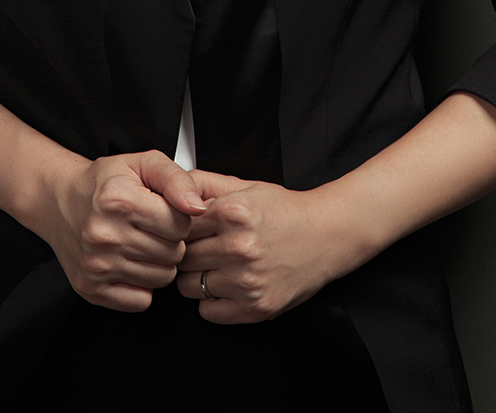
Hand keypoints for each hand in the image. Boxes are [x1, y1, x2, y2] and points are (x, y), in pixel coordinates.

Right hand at [35, 148, 207, 311]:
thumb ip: (177, 179)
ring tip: (142, 242)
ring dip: (159, 263)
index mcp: (119, 199)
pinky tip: (131, 263)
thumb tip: (197, 208)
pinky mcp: (91, 289)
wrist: (60, 200)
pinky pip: (141, 301)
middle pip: (173, 254)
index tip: (163, 210)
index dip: (179, 217)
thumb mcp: (144, 163)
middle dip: (170, 240)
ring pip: (161, 279)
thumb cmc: (107, 181)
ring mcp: (95, 265)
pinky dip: (143, 285)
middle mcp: (104, 234)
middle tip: (152, 227)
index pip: (180, 225)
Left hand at [175, 170, 359, 324]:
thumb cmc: (285, 211)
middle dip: (187, 252)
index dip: (180, 228)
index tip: (187, 230)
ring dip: (196, 278)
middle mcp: (239, 247)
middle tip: (202, 248)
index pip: (179, 226)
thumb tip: (169, 191)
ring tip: (215, 266)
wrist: (327, 235)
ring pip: (188, 287)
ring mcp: (247, 280)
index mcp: (234, 212)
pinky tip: (226, 284)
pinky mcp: (256, 307)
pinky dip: (211, 301)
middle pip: (182, 257)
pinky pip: (207, 312)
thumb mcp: (244, 186)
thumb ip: (203, 185)